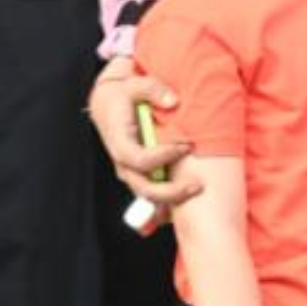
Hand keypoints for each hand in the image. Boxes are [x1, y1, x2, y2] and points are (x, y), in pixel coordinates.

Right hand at [90, 62, 200, 206]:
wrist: (108, 104)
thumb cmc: (123, 95)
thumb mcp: (135, 84)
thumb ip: (153, 89)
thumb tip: (172, 100)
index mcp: (120, 143)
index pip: (141, 160)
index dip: (164, 157)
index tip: (186, 146)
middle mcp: (123, 163)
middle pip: (144, 188)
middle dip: (171, 192)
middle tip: (198, 185)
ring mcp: (131, 172)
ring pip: (147, 197)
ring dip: (170, 204)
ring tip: (195, 202)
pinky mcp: (139, 174)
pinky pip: (149, 197)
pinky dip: (160, 211)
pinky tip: (175, 221)